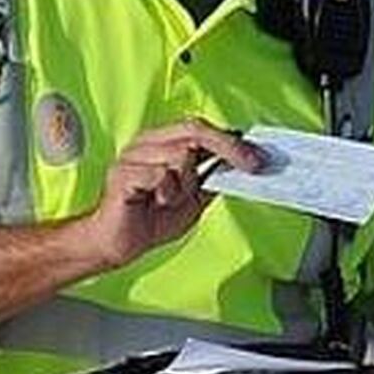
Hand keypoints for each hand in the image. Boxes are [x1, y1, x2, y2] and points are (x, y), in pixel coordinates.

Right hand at [82, 120, 262, 267]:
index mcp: (161, 143)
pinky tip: (156, 202)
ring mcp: (132, 156)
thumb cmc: (148, 220)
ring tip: (169, 200)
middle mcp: (146, 143)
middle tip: (250, 165)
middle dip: (228, 148)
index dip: (231, 140)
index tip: (257, 156)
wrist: (116, 245)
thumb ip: (210, 179)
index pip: (200, 128)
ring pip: (180, 155)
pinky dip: (167, 192)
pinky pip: (161, 174)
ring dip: (185, 184)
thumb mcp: (192, 200)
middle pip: (194, 130)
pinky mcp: (122, 174)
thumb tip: (239, 166)